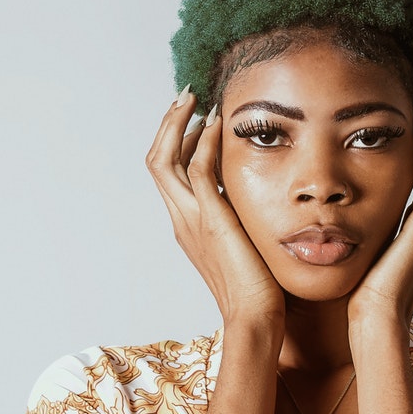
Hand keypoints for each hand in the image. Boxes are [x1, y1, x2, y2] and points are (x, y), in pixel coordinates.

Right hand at [145, 93, 285, 327]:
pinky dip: (203, 142)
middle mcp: (182, 218)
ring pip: (164, 159)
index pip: (168, 172)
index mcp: (186, 224)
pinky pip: (198, 169)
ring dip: (177, 123)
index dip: (175, 140)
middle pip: (157, 159)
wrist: (254, 316)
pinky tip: (218, 125)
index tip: (194, 116)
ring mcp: (191, 219)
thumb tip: (249, 193)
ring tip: (194, 99)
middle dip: (168, 123)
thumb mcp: (241, 241)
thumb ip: (237, 215)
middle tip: (186, 97)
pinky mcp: (211, 219)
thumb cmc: (256, 288)